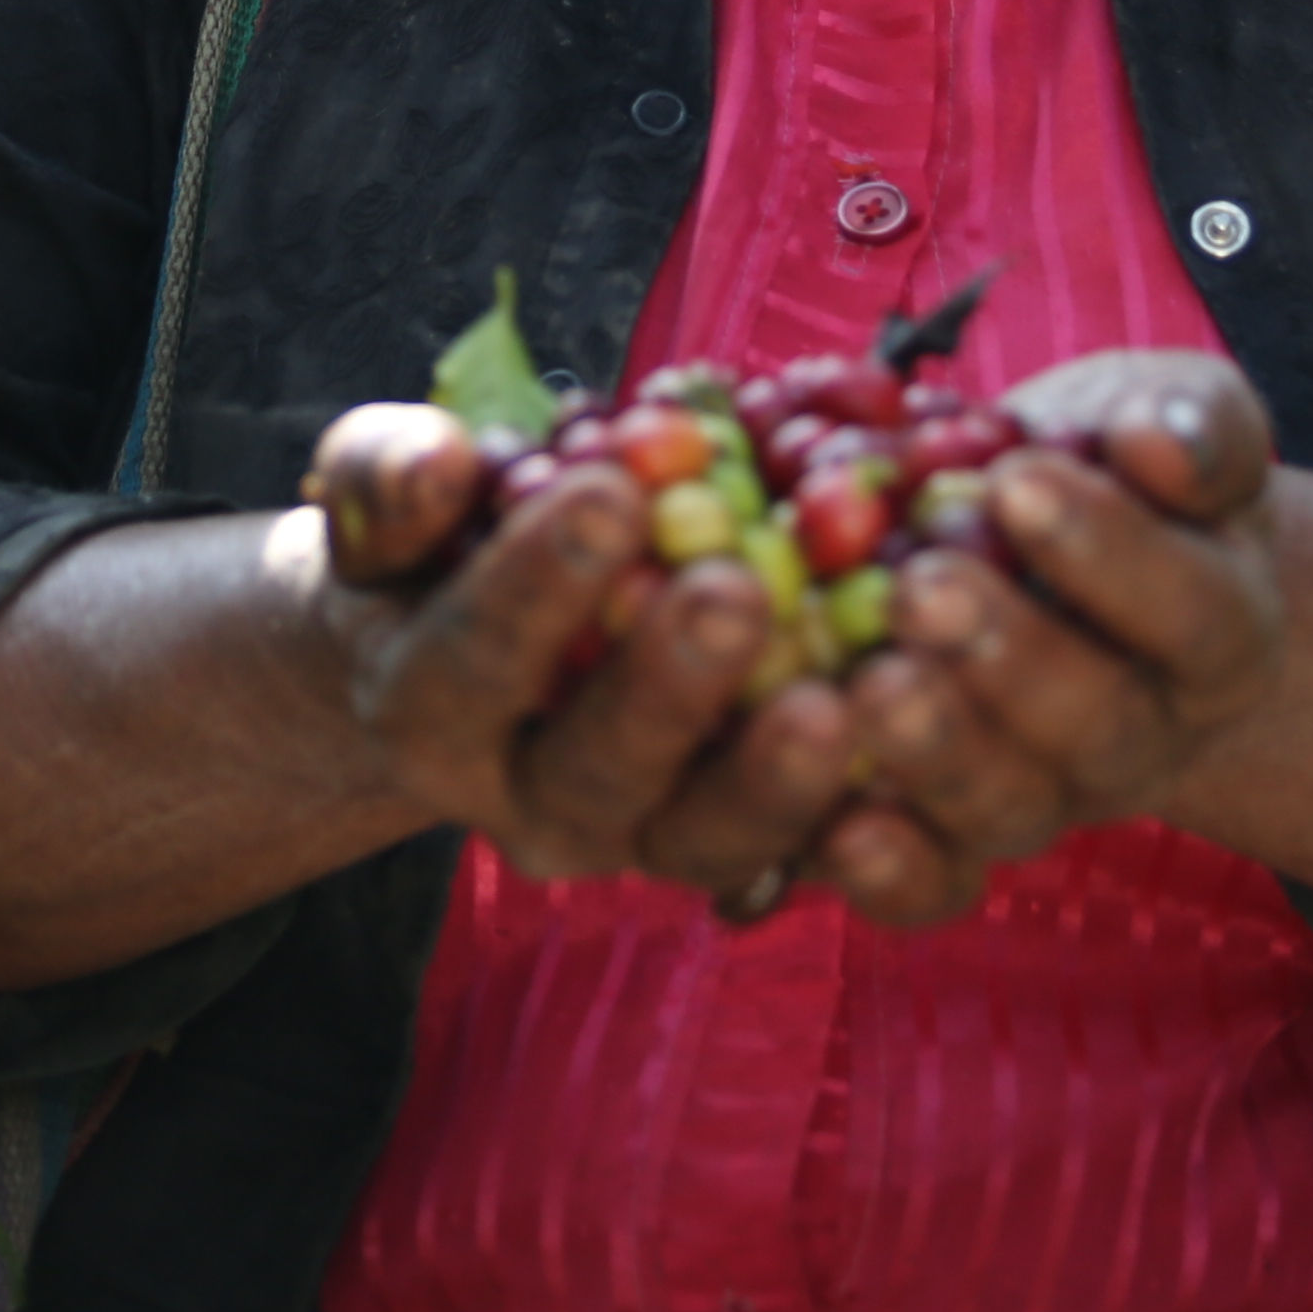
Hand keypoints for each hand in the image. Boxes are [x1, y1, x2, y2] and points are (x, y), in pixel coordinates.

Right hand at [302, 402, 864, 904]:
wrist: (485, 644)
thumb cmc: (443, 546)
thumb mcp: (390, 500)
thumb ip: (391, 477)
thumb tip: (434, 462)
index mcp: (431, 716)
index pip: (471, 662)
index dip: (533, 587)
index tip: (605, 493)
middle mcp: (534, 804)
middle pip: (599, 776)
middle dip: (667, 687)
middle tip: (734, 590)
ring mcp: (647, 838)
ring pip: (712, 841)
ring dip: (778, 776)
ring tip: (840, 692)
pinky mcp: (751, 846)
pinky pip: (811, 849)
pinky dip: (871, 802)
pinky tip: (921, 721)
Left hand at [800, 350, 1285, 926]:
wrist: (1038, 533)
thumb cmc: (1108, 462)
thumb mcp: (1166, 414)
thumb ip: (1187, 423)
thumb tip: (1160, 444)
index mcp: (1221, 632)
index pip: (1193, 610)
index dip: (1112, 555)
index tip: (1017, 480)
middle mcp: (1141, 736)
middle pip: (1098, 727)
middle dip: (1009, 660)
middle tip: (923, 589)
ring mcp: (1045, 797)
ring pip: (1009, 807)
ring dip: (937, 754)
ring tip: (866, 682)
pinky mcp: (948, 839)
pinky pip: (933, 883)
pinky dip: (887, 868)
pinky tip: (835, 823)